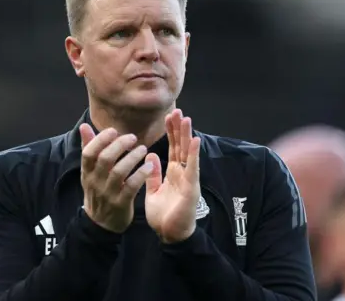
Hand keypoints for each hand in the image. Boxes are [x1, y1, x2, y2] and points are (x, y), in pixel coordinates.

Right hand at [80, 124, 152, 232]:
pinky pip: (131, 187)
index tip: (114, 131)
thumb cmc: (98, 190)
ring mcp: (108, 194)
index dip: (100, 140)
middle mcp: (95, 182)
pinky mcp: (121, 204)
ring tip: (143, 149)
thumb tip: (84, 126)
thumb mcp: (90, 171)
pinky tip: (149, 166)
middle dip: (119, 146)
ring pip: (119, 172)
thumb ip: (89, 148)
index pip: (88, 153)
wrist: (101, 223)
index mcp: (87, 172)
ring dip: (132, 158)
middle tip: (132, 138)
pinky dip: (141, 175)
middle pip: (105, 160)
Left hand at [145, 109, 201, 243]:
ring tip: (186, 119)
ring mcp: (188, 178)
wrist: (170, 235)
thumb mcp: (153, 191)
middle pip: (180, 146)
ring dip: (187, 135)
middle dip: (178, 128)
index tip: (168, 116)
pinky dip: (193, 154)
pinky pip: (192, 168)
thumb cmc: (164, 215)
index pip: (172, 148)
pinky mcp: (191, 187)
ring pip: (187, 153)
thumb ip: (153, 174)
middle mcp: (182, 172)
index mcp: (173, 173)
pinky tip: (194, 141)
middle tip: (177, 110)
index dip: (171, 132)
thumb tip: (150, 155)